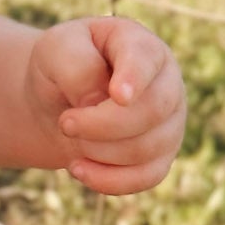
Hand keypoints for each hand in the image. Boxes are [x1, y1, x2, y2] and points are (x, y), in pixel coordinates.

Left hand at [26, 16, 185, 194]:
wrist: (57, 99)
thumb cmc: (60, 66)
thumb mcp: (55, 50)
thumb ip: (76, 67)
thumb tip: (98, 100)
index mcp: (140, 45)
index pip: (145, 60)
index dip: (134, 78)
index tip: (118, 96)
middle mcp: (166, 82)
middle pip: (151, 111)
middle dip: (100, 125)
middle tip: (64, 122)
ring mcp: (170, 121)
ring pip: (147, 148)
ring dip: (98, 150)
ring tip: (70, 136)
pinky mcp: (161, 156)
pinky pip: (147, 177)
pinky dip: (108, 179)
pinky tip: (77, 168)